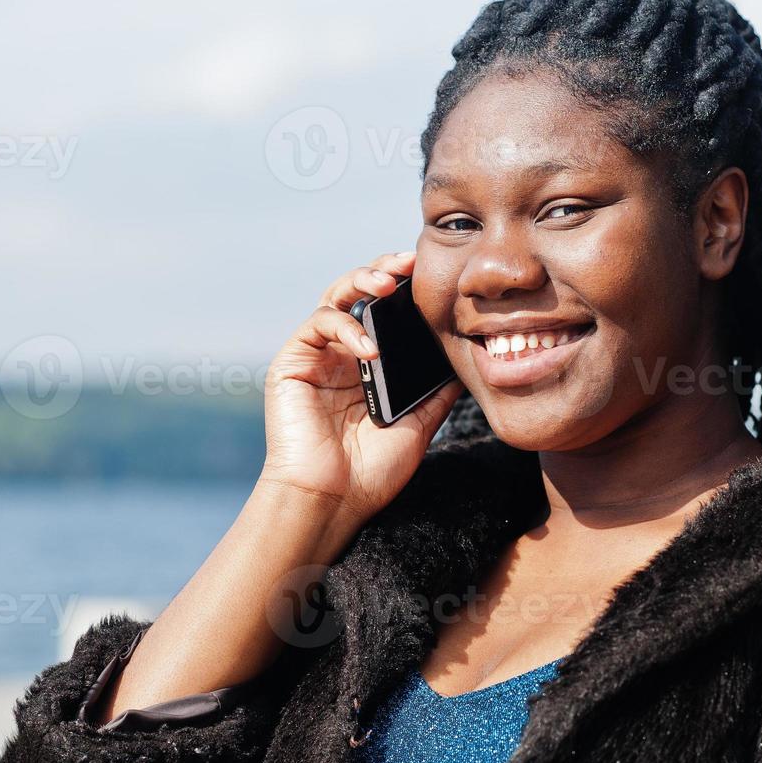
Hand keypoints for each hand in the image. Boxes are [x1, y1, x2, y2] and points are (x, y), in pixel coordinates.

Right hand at [260, 250, 461, 525]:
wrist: (333, 501)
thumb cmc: (371, 471)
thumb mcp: (419, 424)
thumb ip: (437, 390)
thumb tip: (469, 359)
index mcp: (367, 365)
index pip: (386, 311)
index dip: (405, 288)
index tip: (431, 274)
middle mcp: (340, 354)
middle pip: (359, 292)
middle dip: (384, 269)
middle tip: (409, 261)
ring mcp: (315, 356)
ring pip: (335, 296)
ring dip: (362, 281)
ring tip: (388, 283)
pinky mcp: (292, 363)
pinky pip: (318, 324)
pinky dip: (346, 328)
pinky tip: (370, 350)